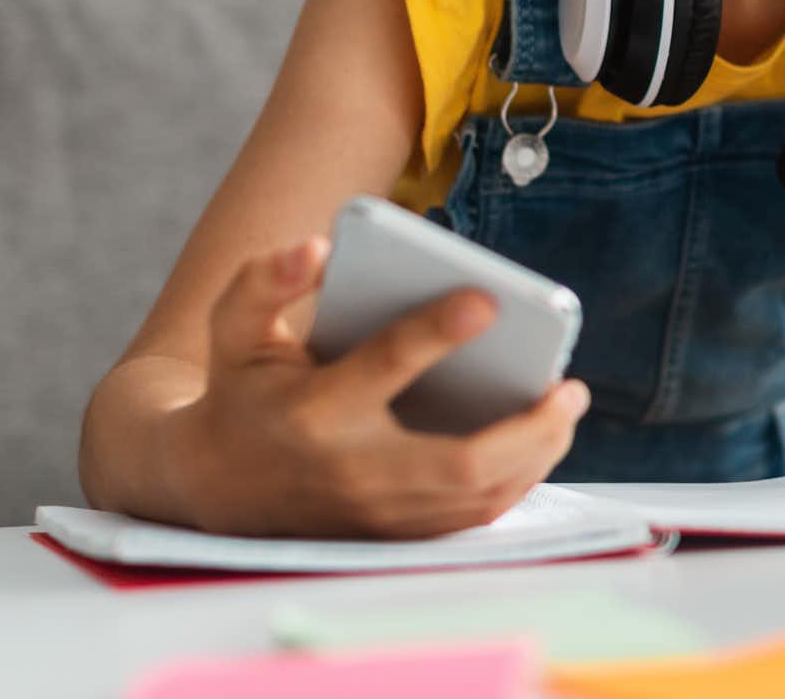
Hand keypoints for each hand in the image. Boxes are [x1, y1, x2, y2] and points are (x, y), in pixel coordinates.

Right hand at [166, 237, 588, 538]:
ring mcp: (378, 513)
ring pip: (477, 497)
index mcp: (315, 409)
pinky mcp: (394, 535)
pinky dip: (517, 482)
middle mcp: (352, 469)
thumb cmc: (243, 390)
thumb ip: (265, 283)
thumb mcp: (235, 330)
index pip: (384, 367)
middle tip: (570, 385)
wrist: (214, 487)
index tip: (488, 299)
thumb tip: (317, 248)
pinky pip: (471, 519)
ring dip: (537, 454)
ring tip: (568, 405)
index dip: (435, 332)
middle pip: (458, 461)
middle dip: (527, 428)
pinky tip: (544, 441)